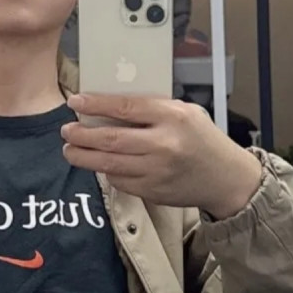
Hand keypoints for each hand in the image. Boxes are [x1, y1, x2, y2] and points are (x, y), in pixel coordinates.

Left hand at [62, 94, 262, 219]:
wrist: (226, 178)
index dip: (95, 105)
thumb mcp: (184, 111)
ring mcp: (157, 171)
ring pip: (109, 164)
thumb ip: (151, 107)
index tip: (74, 102)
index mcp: (172, 117)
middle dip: (81, 135)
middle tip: (66, 130)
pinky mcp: (153, 191)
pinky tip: (97, 164)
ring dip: (83, 157)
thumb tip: (108, 104)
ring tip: (69, 149)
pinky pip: (119, 181)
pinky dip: (105, 172)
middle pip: (110, 139)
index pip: (124, 107)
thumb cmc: (201, 138)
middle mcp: (163, 144)